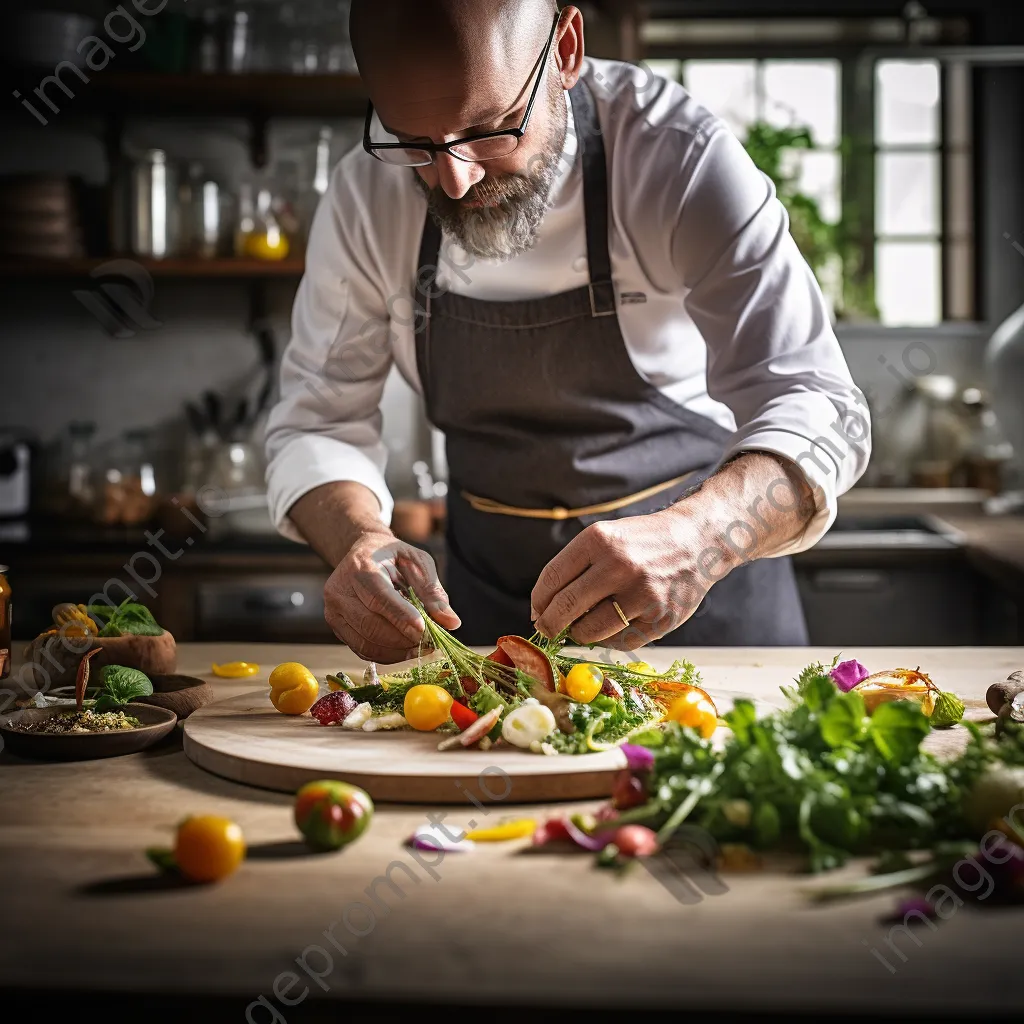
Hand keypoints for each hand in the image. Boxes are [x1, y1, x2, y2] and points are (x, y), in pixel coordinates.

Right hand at [324, 530, 460, 662]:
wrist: (363, 553)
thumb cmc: (393, 556)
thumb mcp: (418, 563)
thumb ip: (433, 591)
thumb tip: (452, 622)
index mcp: (361, 566)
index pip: (379, 597)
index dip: (401, 616)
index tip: (424, 630)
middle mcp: (340, 590)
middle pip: (370, 624)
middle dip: (403, 639)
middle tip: (431, 643)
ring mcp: (334, 611)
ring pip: (366, 643)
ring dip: (397, 651)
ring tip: (421, 647)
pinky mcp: (336, 626)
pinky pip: (361, 649)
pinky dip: (387, 655)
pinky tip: (405, 649)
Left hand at [530, 507, 726, 648]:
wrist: (697, 541)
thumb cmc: (642, 542)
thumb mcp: (606, 537)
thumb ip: (574, 568)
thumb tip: (543, 610)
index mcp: (599, 540)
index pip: (552, 579)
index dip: (538, 601)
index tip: (537, 612)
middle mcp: (620, 565)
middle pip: (565, 608)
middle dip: (549, 624)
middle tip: (547, 629)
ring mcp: (642, 594)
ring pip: (590, 631)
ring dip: (579, 634)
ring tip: (583, 626)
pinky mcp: (660, 618)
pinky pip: (620, 642)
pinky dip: (609, 639)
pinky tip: (614, 626)